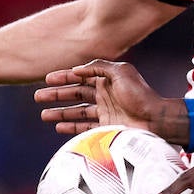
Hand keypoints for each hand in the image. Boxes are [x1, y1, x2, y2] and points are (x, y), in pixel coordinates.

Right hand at [35, 60, 187, 141]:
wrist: (156, 120)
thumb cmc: (140, 94)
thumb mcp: (121, 72)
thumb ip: (99, 66)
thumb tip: (77, 69)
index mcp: (107, 79)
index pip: (80, 76)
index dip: (64, 77)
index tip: (46, 78)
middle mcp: (105, 94)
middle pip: (75, 93)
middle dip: (56, 95)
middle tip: (38, 97)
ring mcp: (105, 111)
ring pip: (77, 111)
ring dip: (60, 113)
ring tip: (43, 114)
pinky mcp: (107, 127)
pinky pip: (84, 126)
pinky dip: (71, 127)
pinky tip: (58, 127)